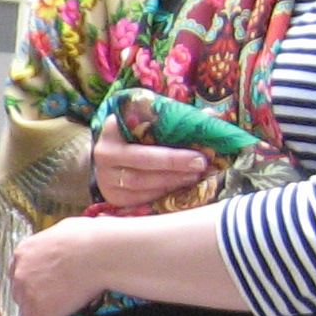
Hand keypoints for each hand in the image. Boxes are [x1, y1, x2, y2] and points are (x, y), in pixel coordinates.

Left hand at [9, 219, 114, 315]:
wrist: (100, 254)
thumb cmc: (92, 238)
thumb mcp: (66, 230)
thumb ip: (55, 240)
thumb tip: (64, 242)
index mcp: (25, 251)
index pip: (20, 271)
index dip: (34, 281)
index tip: (46, 286)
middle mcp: (20, 272)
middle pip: (20, 291)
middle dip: (35, 298)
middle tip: (55, 302)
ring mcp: (27, 293)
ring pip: (27, 310)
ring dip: (41, 315)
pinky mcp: (38, 311)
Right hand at [91, 118, 213, 207]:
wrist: (111, 158)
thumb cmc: (136, 137)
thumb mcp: (149, 123)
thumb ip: (174, 119)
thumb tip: (211, 117)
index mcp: (113, 130)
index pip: (139, 135)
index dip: (168, 147)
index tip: (197, 151)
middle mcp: (104, 156)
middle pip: (141, 162)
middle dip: (174, 164)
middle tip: (200, 165)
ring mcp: (106, 178)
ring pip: (140, 183)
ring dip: (170, 181)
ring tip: (193, 177)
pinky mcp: (113, 197)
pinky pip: (139, 198)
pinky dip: (161, 194)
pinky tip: (179, 189)